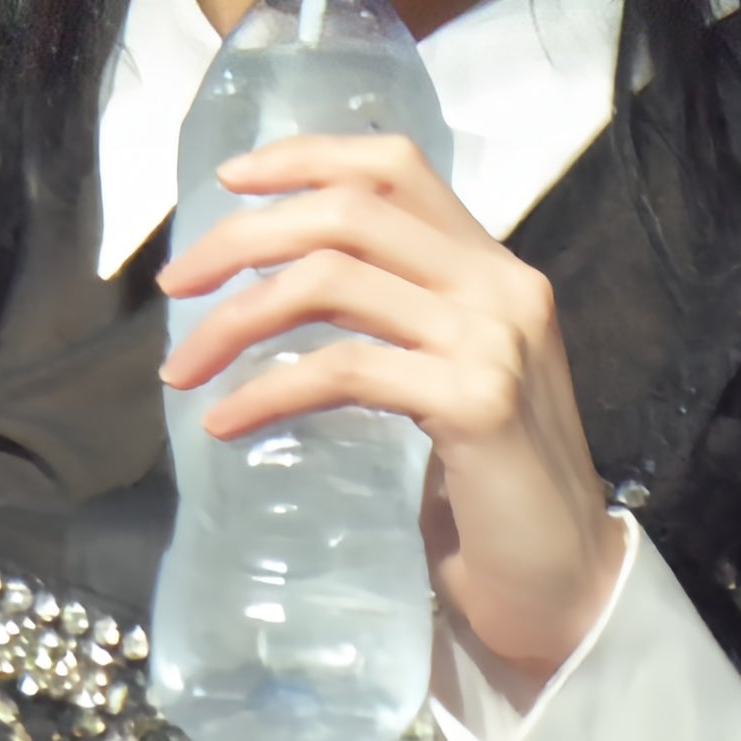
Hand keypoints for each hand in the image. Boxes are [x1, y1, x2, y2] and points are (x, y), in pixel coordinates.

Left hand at [156, 133, 627, 686]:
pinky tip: (226, 421)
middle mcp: (501, 285)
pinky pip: (342, 370)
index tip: (230, 181)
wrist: (565, 584)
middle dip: (242, 237)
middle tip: (175, 286)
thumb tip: (279, 285)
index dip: (306, 156)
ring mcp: (493, 340)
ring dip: (235, 319)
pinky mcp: (476, 402)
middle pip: (348, 211)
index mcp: (494, 268)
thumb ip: (400, 318)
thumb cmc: (493, 491)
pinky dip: (267, 390)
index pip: (395, 166)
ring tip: (183, 369)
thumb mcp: (450, 376)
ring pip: (333, 280)